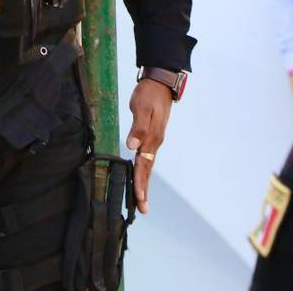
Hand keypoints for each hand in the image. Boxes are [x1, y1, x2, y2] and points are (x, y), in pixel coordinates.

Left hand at [125, 78, 172, 213]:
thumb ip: (138, 127)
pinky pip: (146, 157)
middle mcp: (154, 142)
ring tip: (141, 199)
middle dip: (144, 190)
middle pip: (148, 170)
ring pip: (148, 166)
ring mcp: (154, 140)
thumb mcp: (141, 108)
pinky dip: (143, 170)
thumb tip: (132, 145)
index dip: (140, 182)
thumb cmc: (149, 94)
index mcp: (152, 139)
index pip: (144, 166)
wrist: (160, 82)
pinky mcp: (151, 135)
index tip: (139, 198)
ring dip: (144, 182)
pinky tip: (139, 175)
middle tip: (143, 209)